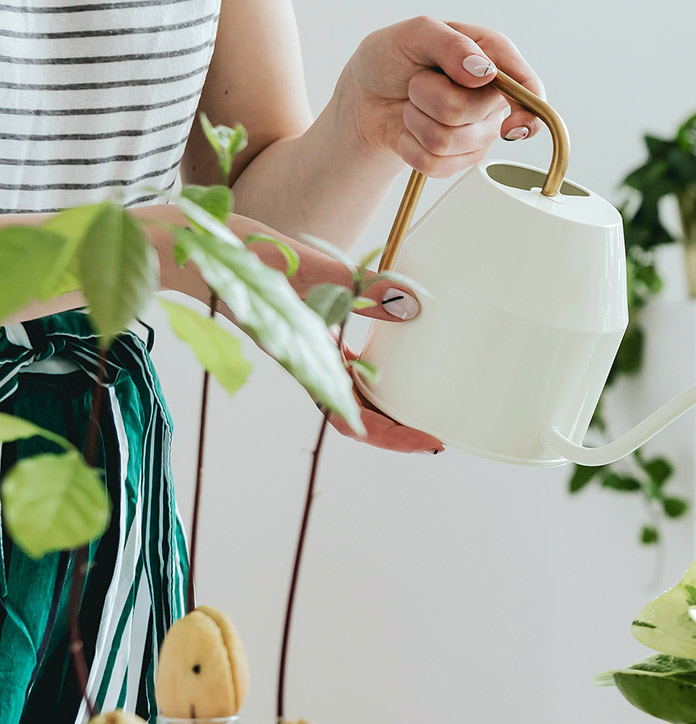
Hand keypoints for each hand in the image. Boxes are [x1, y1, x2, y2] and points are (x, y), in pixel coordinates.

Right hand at [231, 214, 443, 453]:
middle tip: (443, 427)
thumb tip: (414, 305)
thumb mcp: (303, 269)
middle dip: (399, 426)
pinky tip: (398, 350)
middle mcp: (306, 361)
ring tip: (429, 400)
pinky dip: (373, 363)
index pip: (351, 420)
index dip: (392, 437)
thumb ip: (358, 288)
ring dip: (387, 401)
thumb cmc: (233, 257)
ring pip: (351, 388)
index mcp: (302, 362)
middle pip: (357, 412)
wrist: (185, 242)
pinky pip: (343, 356)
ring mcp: (305, 345)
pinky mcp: (305, 325)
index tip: (432, 443)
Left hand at [339, 17, 544, 176]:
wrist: (365, 100)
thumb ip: (449, 43)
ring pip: (449, 140)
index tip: (509, 127)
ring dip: (416, 121)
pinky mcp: (459, 159)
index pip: (527, 88)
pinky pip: (437, 164)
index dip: (527, 111)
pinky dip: (411, 147)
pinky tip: (411, 131)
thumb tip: (483, 70)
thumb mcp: (411, 34)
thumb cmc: (390, 61)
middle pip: (470, 111)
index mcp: (490, 56)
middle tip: (417, 83)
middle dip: (429, 97)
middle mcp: (490, 96)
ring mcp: (478, 131)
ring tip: (412, 106)